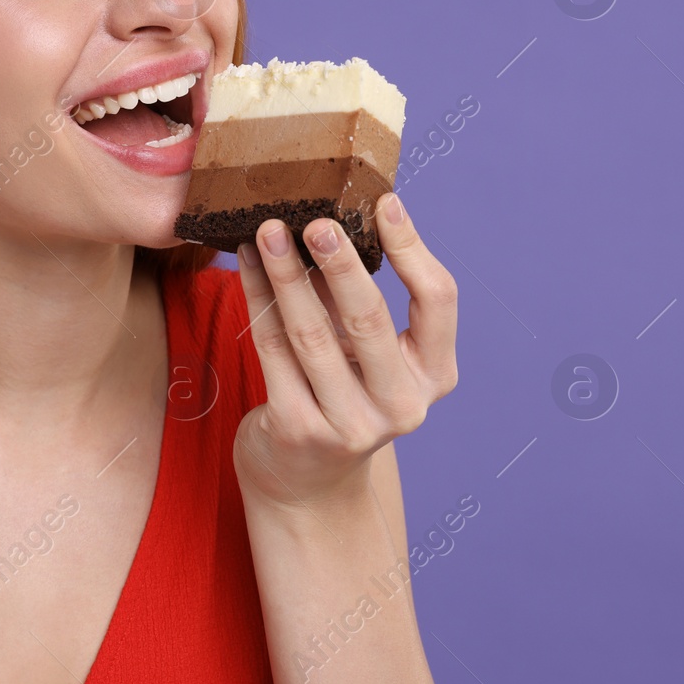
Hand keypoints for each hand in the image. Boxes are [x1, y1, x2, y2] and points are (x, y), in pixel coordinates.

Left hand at [230, 193, 458, 509]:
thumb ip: (359, 298)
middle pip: (370, 319)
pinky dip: (257, 300)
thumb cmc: (341, 392)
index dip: (412, 249)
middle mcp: (402, 405)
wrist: (306, 481)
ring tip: (268, 230)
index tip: (384, 202)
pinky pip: (272, 349)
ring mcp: (350, 423)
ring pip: (311, 333)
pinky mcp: (298, 429)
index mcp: (435, 375)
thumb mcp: (368, 354)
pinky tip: (245, 264)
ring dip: (285, 275)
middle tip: (317, 221)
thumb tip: (333, 215)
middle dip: (341, 265)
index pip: (438, 302)